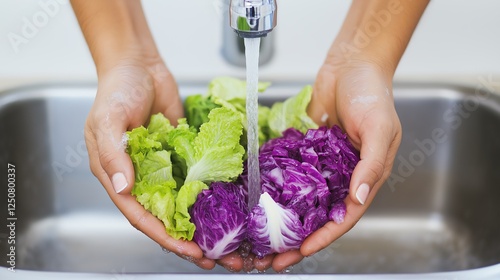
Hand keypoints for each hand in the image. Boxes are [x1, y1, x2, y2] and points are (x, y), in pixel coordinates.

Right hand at [84, 55, 218, 268]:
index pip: (140, 216)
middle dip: (188, 239)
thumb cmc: (117, 90)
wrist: (140, 66)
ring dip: (202, 223)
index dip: (164, 236)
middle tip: (215, 256)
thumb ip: (113, 154)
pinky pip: (195, 180)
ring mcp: (163, 168)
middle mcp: (141, 178)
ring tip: (227, 241)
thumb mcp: (108, 120)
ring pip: (183, 204)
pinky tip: (228, 207)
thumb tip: (125, 187)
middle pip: (165, 217)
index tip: (189, 250)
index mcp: (117, 176)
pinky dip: (208, 195)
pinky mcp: (181, 156)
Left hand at [256, 58, 401, 271]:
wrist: (351, 65)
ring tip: (259, 239)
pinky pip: (288, 174)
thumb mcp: (380, 129)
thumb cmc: (372, 94)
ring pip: (300, 201)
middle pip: (318, 216)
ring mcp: (321, 165)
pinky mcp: (304, 152)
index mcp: (364, 177)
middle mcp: (341, 176)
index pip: (343, 216)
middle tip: (272, 258)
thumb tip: (358, 198)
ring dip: (282, 220)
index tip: (301, 252)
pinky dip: (274, 190)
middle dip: (297, 239)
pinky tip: (255, 202)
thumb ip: (371, 165)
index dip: (323, 237)